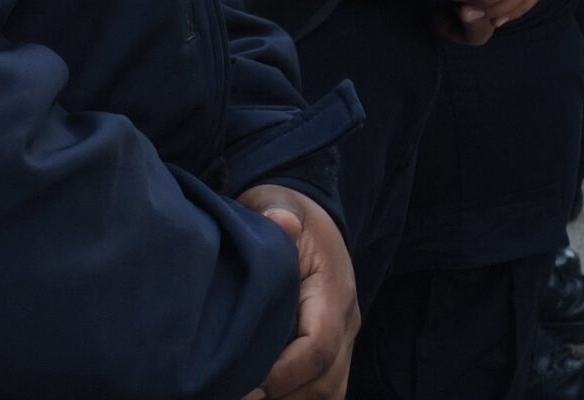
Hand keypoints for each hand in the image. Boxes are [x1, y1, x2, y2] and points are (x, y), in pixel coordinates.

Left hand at [238, 187, 356, 399]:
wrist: (311, 217)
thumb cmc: (289, 214)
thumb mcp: (280, 203)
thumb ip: (279, 212)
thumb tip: (282, 223)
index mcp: (334, 291)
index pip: (318, 347)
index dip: (282, 374)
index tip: (244, 386)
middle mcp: (347, 321)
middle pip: (326, 381)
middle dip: (283, 395)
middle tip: (236, 397)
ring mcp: (344, 338)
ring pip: (330, 391)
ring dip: (292, 399)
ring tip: (249, 396)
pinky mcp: (335, 349)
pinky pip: (327, 388)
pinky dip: (298, 397)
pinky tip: (267, 393)